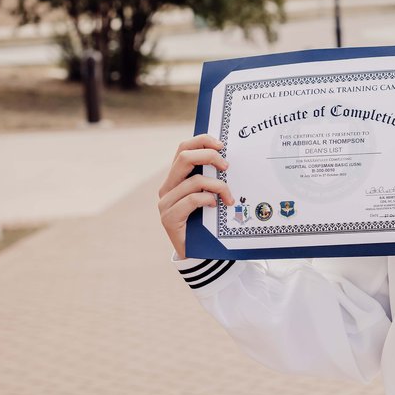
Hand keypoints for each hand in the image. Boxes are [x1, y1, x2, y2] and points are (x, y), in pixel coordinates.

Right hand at [158, 134, 234, 258]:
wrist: (198, 252)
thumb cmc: (208, 221)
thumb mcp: (210, 194)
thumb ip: (212, 178)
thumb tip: (229, 158)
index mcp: (176, 177)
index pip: (183, 148)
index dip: (202, 141)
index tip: (222, 145)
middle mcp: (167, 187)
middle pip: (184, 157)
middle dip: (209, 157)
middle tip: (227, 166)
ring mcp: (165, 203)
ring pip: (193, 181)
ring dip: (218, 186)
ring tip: (229, 198)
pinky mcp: (169, 218)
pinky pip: (192, 200)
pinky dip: (208, 199)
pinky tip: (215, 206)